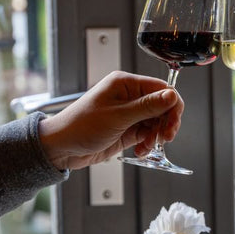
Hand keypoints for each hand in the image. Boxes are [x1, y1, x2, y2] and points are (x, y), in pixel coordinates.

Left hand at [38, 71, 183, 169]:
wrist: (61, 147)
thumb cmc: (80, 126)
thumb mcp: (118, 116)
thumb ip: (148, 106)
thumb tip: (172, 96)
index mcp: (126, 84)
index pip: (162, 89)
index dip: (172, 106)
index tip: (173, 123)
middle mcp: (129, 96)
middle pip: (162, 107)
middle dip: (166, 123)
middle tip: (165, 138)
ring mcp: (129, 114)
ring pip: (157, 122)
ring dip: (157, 136)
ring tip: (148, 145)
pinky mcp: (127, 129)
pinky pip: (147, 134)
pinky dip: (148, 143)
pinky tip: (142, 150)